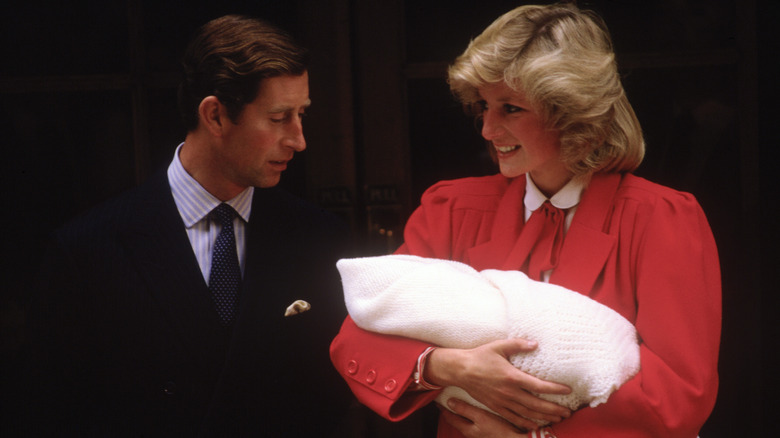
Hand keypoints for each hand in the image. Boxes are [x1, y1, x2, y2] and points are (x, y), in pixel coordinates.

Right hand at [425, 338, 570, 429]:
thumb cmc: (480, 356)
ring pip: (527, 413)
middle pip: (537, 404)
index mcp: (512, 376)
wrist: (460, 370)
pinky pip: (513, 418)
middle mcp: (509, 392)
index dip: (555, 389)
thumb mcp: (499, 346)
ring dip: (544, 417)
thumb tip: (536, 343)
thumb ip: (518, 344)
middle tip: (567, 412)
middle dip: (554, 409)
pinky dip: (526, 423)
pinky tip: (535, 425)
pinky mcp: (496, 406)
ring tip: (557, 418)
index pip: (539, 386)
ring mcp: (502, 401)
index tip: (567, 390)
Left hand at [440, 398, 526, 437]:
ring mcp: (479, 434)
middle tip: (447, 400)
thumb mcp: (481, 417)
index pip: (449, 417)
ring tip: (461, 403)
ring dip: (462, 413)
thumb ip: (465, 410)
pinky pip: (475, 423)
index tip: (438, 400)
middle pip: (457, 420)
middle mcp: (471, 433)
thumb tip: (450, 402)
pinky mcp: (487, 433)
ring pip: (466, 422)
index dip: (443, 408)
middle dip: (451, 411)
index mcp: (466, 429)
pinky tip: (478, 411)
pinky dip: (472, 416)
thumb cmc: (499, 430)